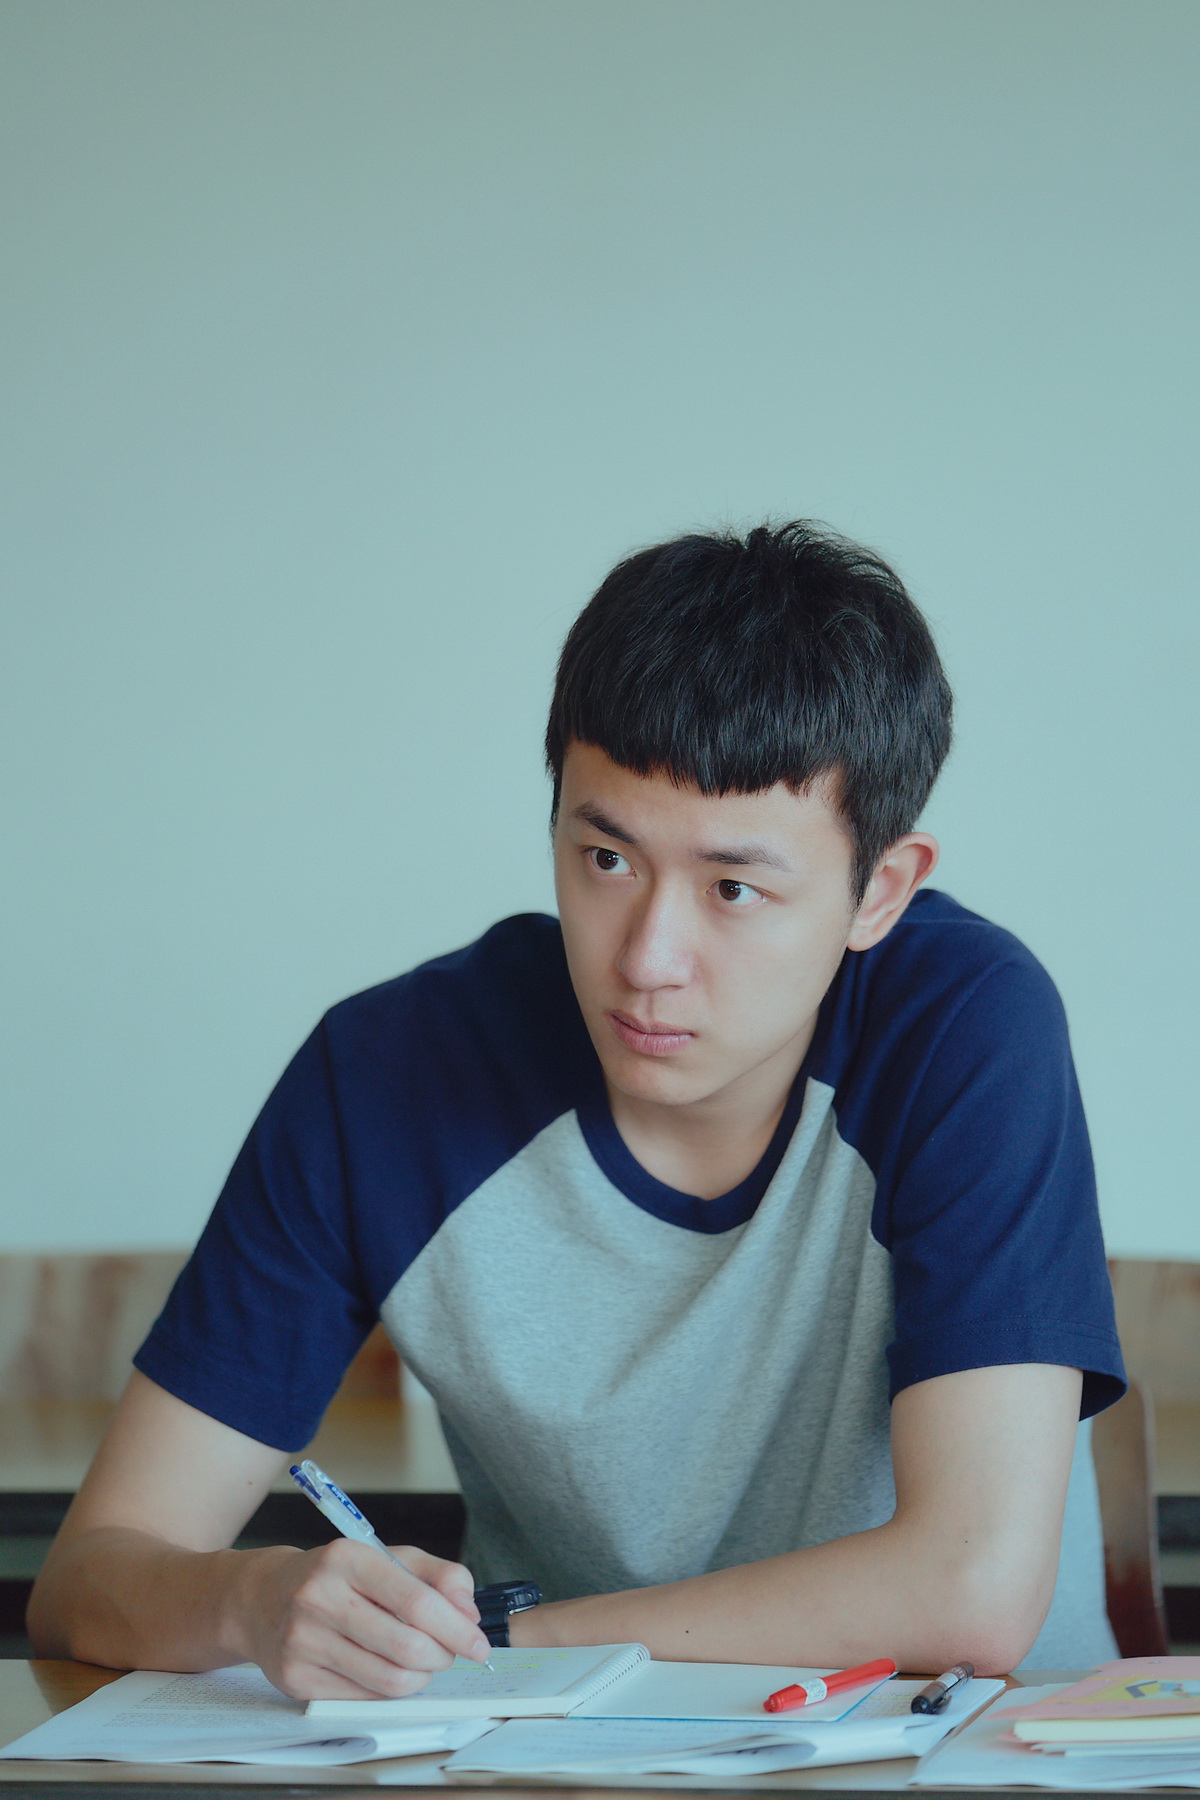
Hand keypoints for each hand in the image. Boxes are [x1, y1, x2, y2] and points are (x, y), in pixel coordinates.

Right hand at [239, 1538, 490, 1698]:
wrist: (261, 1598)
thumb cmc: (335, 1577)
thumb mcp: (386, 1558)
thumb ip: (438, 1576)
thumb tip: (470, 1613)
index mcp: (347, 1559)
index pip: (417, 1601)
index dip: (457, 1629)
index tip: (478, 1644)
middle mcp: (320, 1598)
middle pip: (407, 1647)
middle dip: (442, 1656)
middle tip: (449, 1654)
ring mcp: (304, 1642)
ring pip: (388, 1679)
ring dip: (421, 1678)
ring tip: (423, 1664)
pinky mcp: (296, 1679)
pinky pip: (364, 1697)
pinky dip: (390, 1690)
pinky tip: (390, 1671)